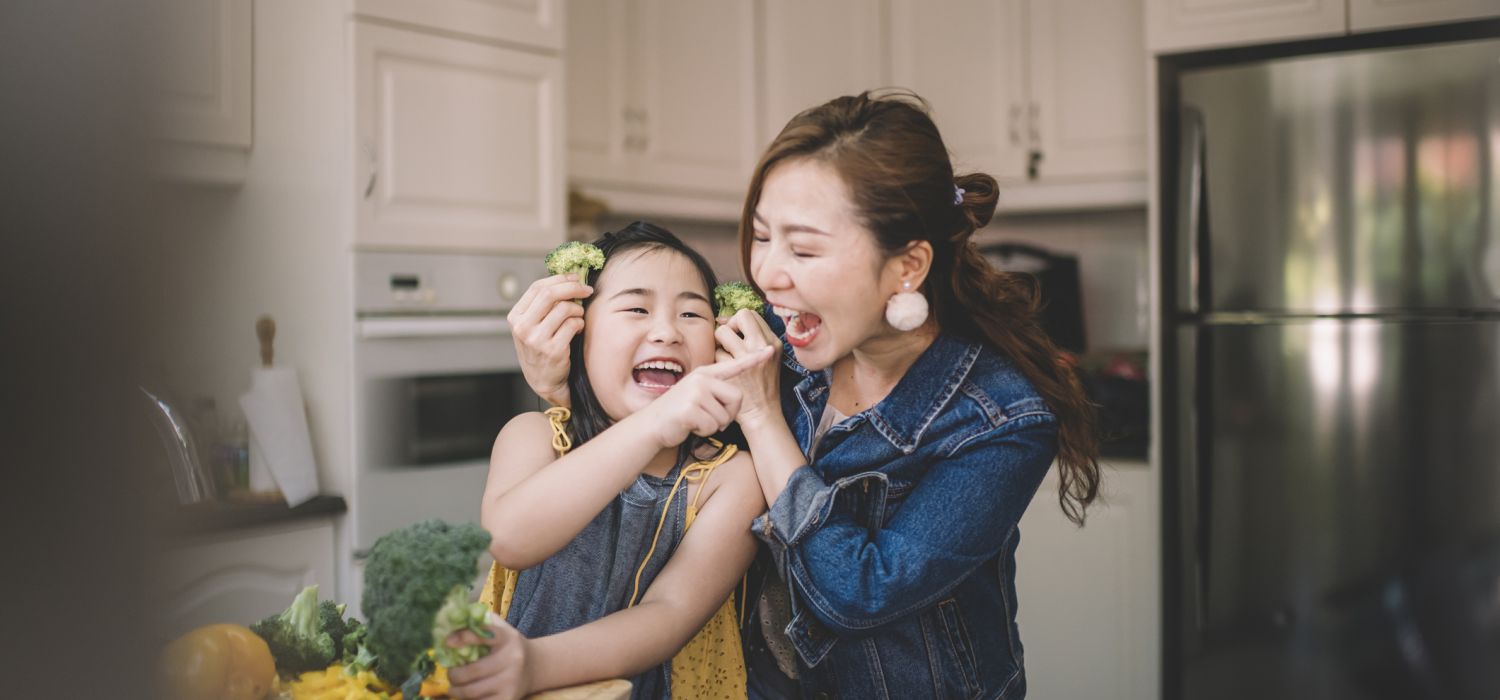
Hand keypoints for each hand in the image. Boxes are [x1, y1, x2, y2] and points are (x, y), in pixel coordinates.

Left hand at [445, 615, 532, 699]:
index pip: (484, 635)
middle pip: (472, 671)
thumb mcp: (500, 628)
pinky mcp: (508, 699)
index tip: (447, 642)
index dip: (464, 637)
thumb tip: (450, 621)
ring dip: (456, 691)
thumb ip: (479, 622)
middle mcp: (512, 659)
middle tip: (450, 673)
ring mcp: (511, 682)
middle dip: (454, 674)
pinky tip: (466, 696)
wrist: (536, 666)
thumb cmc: (509, 645)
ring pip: (472, 692)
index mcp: (507, 638)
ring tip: (453, 687)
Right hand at [507, 274, 590, 407]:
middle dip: (573, 288)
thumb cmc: (541, 348)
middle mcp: (522, 327)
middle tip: (587, 290)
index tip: (575, 278)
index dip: (560, 279)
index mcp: (515, 317)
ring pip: (564, 309)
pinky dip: (580, 324)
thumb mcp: (532, 326)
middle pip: (550, 294)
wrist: (543, 380)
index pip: (537, 288)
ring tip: (578, 317)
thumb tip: (568, 278)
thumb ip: (542, 305)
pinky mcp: (553, 350)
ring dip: (578, 310)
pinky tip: (577, 330)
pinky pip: (573, 324)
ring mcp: (536, 339)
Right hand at [640, 347, 775, 448]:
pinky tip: (691, 426)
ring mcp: (695, 392)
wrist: (652, 424)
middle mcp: (701, 379)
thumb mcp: (697, 394)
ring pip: (725, 416)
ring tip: (697, 420)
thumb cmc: (679, 412)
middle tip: (712, 418)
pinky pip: (712, 425)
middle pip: (737, 398)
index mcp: (706, 374)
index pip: (734, 365)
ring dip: (714, 425)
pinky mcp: (690, 408)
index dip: (753, 359)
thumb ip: (714, 390)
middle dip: (729, 414)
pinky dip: (704, 431)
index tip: (769, 351)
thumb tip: (737, 398)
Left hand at [714, 309, 782, 430]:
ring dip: (719, 344)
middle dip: (729, 326)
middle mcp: (763, 346)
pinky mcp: (735, 370)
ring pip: (723, 332)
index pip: (751, 315)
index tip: (734, 333)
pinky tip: (723, 372)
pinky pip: (716, 353)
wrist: (762, 412)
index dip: (738, 321)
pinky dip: (716, 361)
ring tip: (724, 357)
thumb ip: (752, 338)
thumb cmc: (761, 385)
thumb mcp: (766, 358)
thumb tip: (724, 320)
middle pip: (740, 316)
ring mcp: (749, 357)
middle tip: (727, 342)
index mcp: (773, 342)